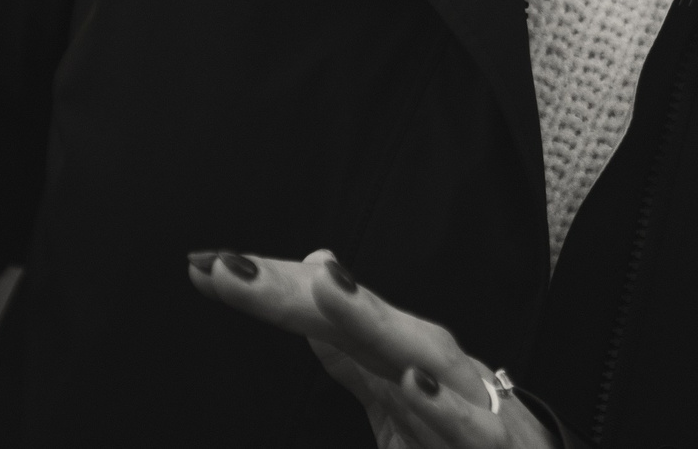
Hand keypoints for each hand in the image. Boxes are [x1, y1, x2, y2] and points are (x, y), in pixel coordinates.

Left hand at [190, 248, 554, 448]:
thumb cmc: (468, 436)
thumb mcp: (399, 401)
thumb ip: (356, 357)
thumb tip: (314, 302)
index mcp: (398, 355)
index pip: (322, 313)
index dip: (268, 290)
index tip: (204, 268)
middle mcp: (429, 365)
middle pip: (356, 319)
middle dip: (295, 290)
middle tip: (230, 267)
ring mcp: (466, 400)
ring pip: (415, 353)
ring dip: (368, 317)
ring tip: (321, 283)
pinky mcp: (493, 444)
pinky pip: (464, 426)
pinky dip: (439, 402)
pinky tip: (409, 376)